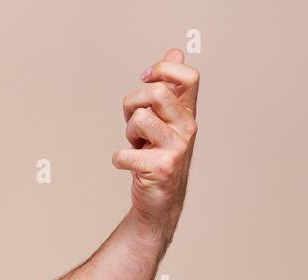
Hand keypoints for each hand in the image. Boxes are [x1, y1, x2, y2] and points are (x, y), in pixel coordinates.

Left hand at [114, 48, 199, 241]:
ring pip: (140, 119)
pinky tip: (131, 166)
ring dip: (128, 132)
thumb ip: (168, 87)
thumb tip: (175, 52)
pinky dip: (119, 160)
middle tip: (133, 121)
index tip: (146, 78)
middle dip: (133, 102)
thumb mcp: (164, 119)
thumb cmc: (158, 155)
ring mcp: (175, 148)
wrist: (161, 200)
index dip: (164, 70)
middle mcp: (187, 127)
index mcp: (188, 112)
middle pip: (157, 93)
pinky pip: (124, 153)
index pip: (189, 76)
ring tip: (136, 144)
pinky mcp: (160, 168)